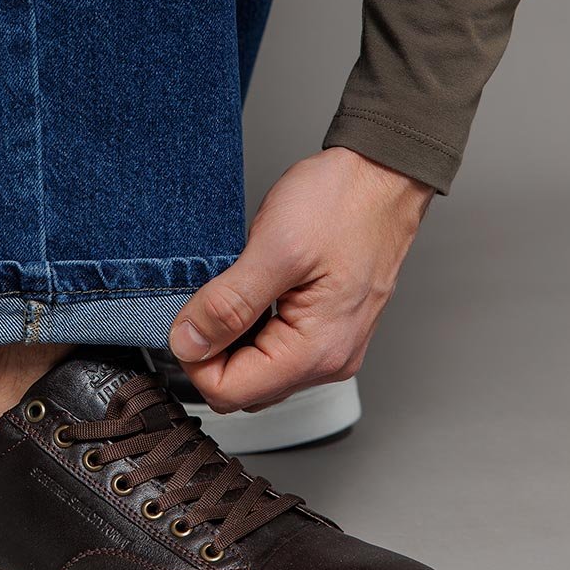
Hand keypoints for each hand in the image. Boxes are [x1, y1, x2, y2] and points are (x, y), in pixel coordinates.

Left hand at [169, 147, 433, 411]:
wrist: (382, 176)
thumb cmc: (344, 203)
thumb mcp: (276, 248)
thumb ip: (228, 304)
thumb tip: (187, 343)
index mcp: (315, 351)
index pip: (227, 392)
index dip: (194, 356)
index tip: (189, 314)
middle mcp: (327, 360)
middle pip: (240, 388)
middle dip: (211, 349)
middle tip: (210, 294)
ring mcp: (330, 347)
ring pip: (254, 370)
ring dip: (230, 337)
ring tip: (236, 286)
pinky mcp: (325, 329)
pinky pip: (273, 348)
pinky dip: (250, 327)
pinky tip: (252, 290)